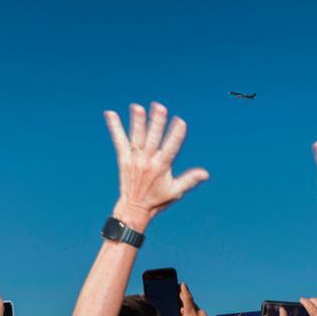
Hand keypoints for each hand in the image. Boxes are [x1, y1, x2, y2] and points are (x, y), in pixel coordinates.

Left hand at [104, 102, 208, 229]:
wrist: (134, 208)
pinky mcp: (123, 158)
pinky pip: (119, 141)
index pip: (171, 148)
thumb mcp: (176, 191)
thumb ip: (189, 180)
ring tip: (137, 107)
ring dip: (137, 121)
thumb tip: (205, 174)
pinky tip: (111, 113)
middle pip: (153, 138)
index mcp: (161, 167)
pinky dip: (115, 127)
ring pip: (137, 137)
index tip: (181, 122)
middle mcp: (147, 161)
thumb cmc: (157, 200)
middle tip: (159, 107)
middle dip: (156, 123)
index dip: (176, 135)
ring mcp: (134, 159)